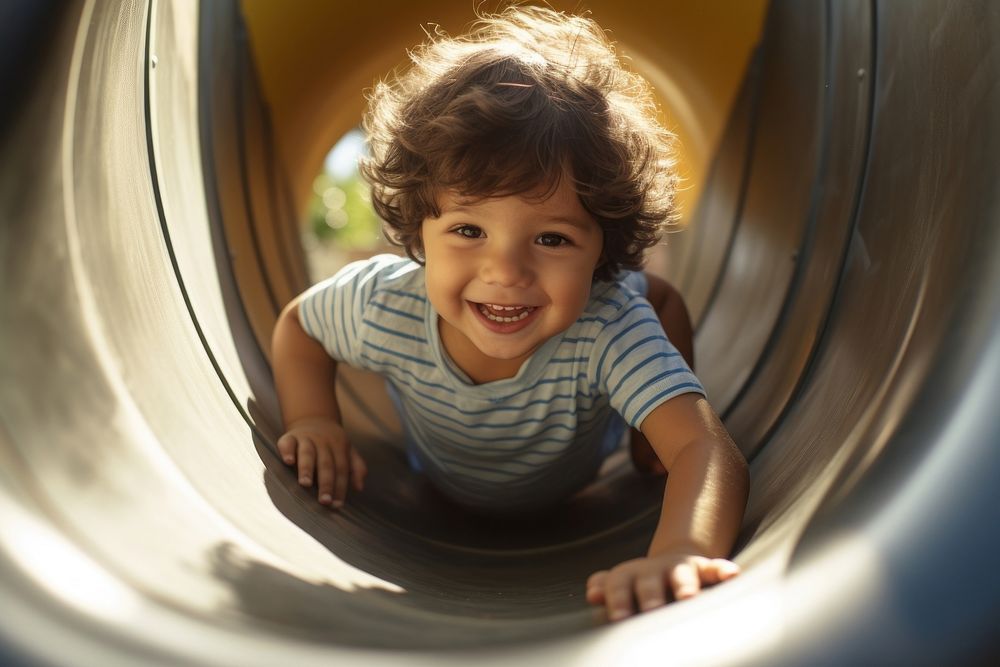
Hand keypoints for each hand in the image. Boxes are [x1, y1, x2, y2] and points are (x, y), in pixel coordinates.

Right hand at [277, 417, 366, 507]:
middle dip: (326, 483)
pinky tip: (288, 462)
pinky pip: (287, 442)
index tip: (337, 505)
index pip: (341, 469)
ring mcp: (306, 438)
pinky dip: (287, 451)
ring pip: (307, 453)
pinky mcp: (290, 436)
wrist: (314, 417)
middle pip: (326, 464)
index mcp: (340, 447)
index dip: (340, 488)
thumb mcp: (348, 451)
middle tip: (324, 501)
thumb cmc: (332, 443)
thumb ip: (356, 468)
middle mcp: (323, 442)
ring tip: (305, 484)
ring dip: (306, 468)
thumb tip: (359, 487)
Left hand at [586, 553, 739, 620]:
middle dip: (650, 597)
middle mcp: (653, 570)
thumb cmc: (641, 585)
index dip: (617, 599)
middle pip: (649, 582)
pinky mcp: (704, 568)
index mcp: (629, 576)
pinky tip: (733, 575)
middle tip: (650, 611)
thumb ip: (608, 589)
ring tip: (688, 597)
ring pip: (682, 575)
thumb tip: (592, 591)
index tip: (617, 618)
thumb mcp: (623, 585)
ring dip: (684, 586)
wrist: (672, 561)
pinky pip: (715, 567)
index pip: (619, 585)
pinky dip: (723, 570)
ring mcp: (680, 568)